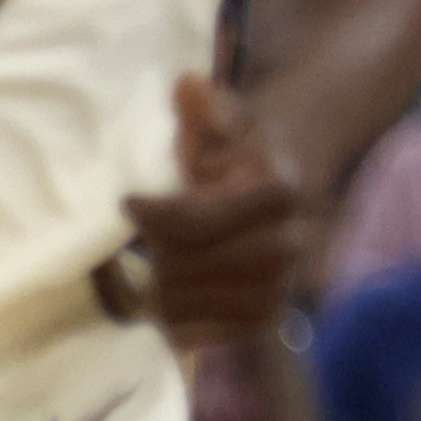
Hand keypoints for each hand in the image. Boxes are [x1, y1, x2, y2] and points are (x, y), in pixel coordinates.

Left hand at [116, 76, 309, 348]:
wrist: (293, 183)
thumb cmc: (244, 152)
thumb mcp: (228, 121)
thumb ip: (208, 108)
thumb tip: (188, 84)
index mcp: (277, 195)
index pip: (195, 221)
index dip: (153, 215)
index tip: (128, 203)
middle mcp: (288, 244)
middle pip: (189, 264)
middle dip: (159, 252)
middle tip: (145, 244)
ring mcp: (281, 286)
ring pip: (195, 302)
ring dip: (163, 290)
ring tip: (155, 271)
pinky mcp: (268, 318)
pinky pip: (210, 335)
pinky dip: (180, 324)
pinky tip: (170, 303)